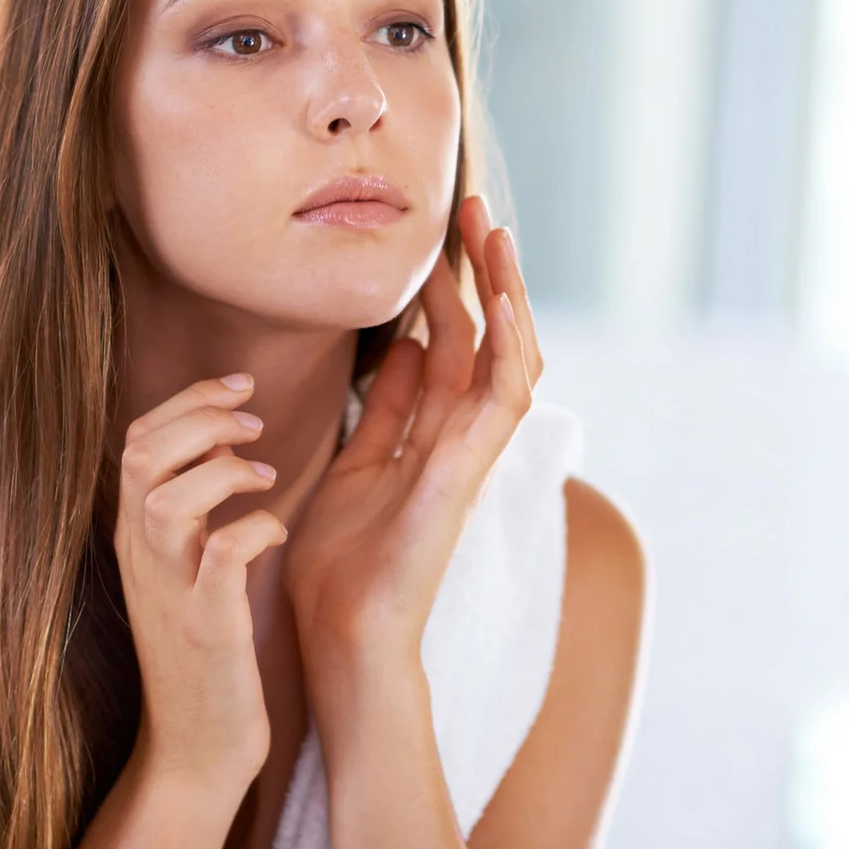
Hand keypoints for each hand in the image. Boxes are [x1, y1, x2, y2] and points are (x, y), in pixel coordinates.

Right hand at [113, 375, 286, 793]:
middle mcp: (143, 556)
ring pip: (166, 499)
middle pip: (140, 454)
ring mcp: (170, 591)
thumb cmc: (206, 647)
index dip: (188, 399)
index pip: (136, 440)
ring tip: (266, 473)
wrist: (196, 746)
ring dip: (222, 469)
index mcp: (138, 535)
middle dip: (200, 416)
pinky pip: (221, 557)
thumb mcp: (187, 565)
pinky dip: (252, 529)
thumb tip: (227, 435)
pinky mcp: (206, 627)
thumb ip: (195, 503)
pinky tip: (277, 530)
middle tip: (255, 419)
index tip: (241, 384)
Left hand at [282, 195, 545, 685]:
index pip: (451, 345)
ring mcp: (470, 456)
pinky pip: (502, 400)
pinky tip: (503, 297)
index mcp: (430, 436)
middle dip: (483, 274)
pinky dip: (509, 346)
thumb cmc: (341, 568)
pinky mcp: (467, 474)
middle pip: (485, 339)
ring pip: (508, 358)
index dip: (448, 288)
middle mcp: (459, 439)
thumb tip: (400, 346)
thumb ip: (385, 410)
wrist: (339, 639)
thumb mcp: (355, 464)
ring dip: (507, 294)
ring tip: (495, 233)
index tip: (438, 237)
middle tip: (476, 209)